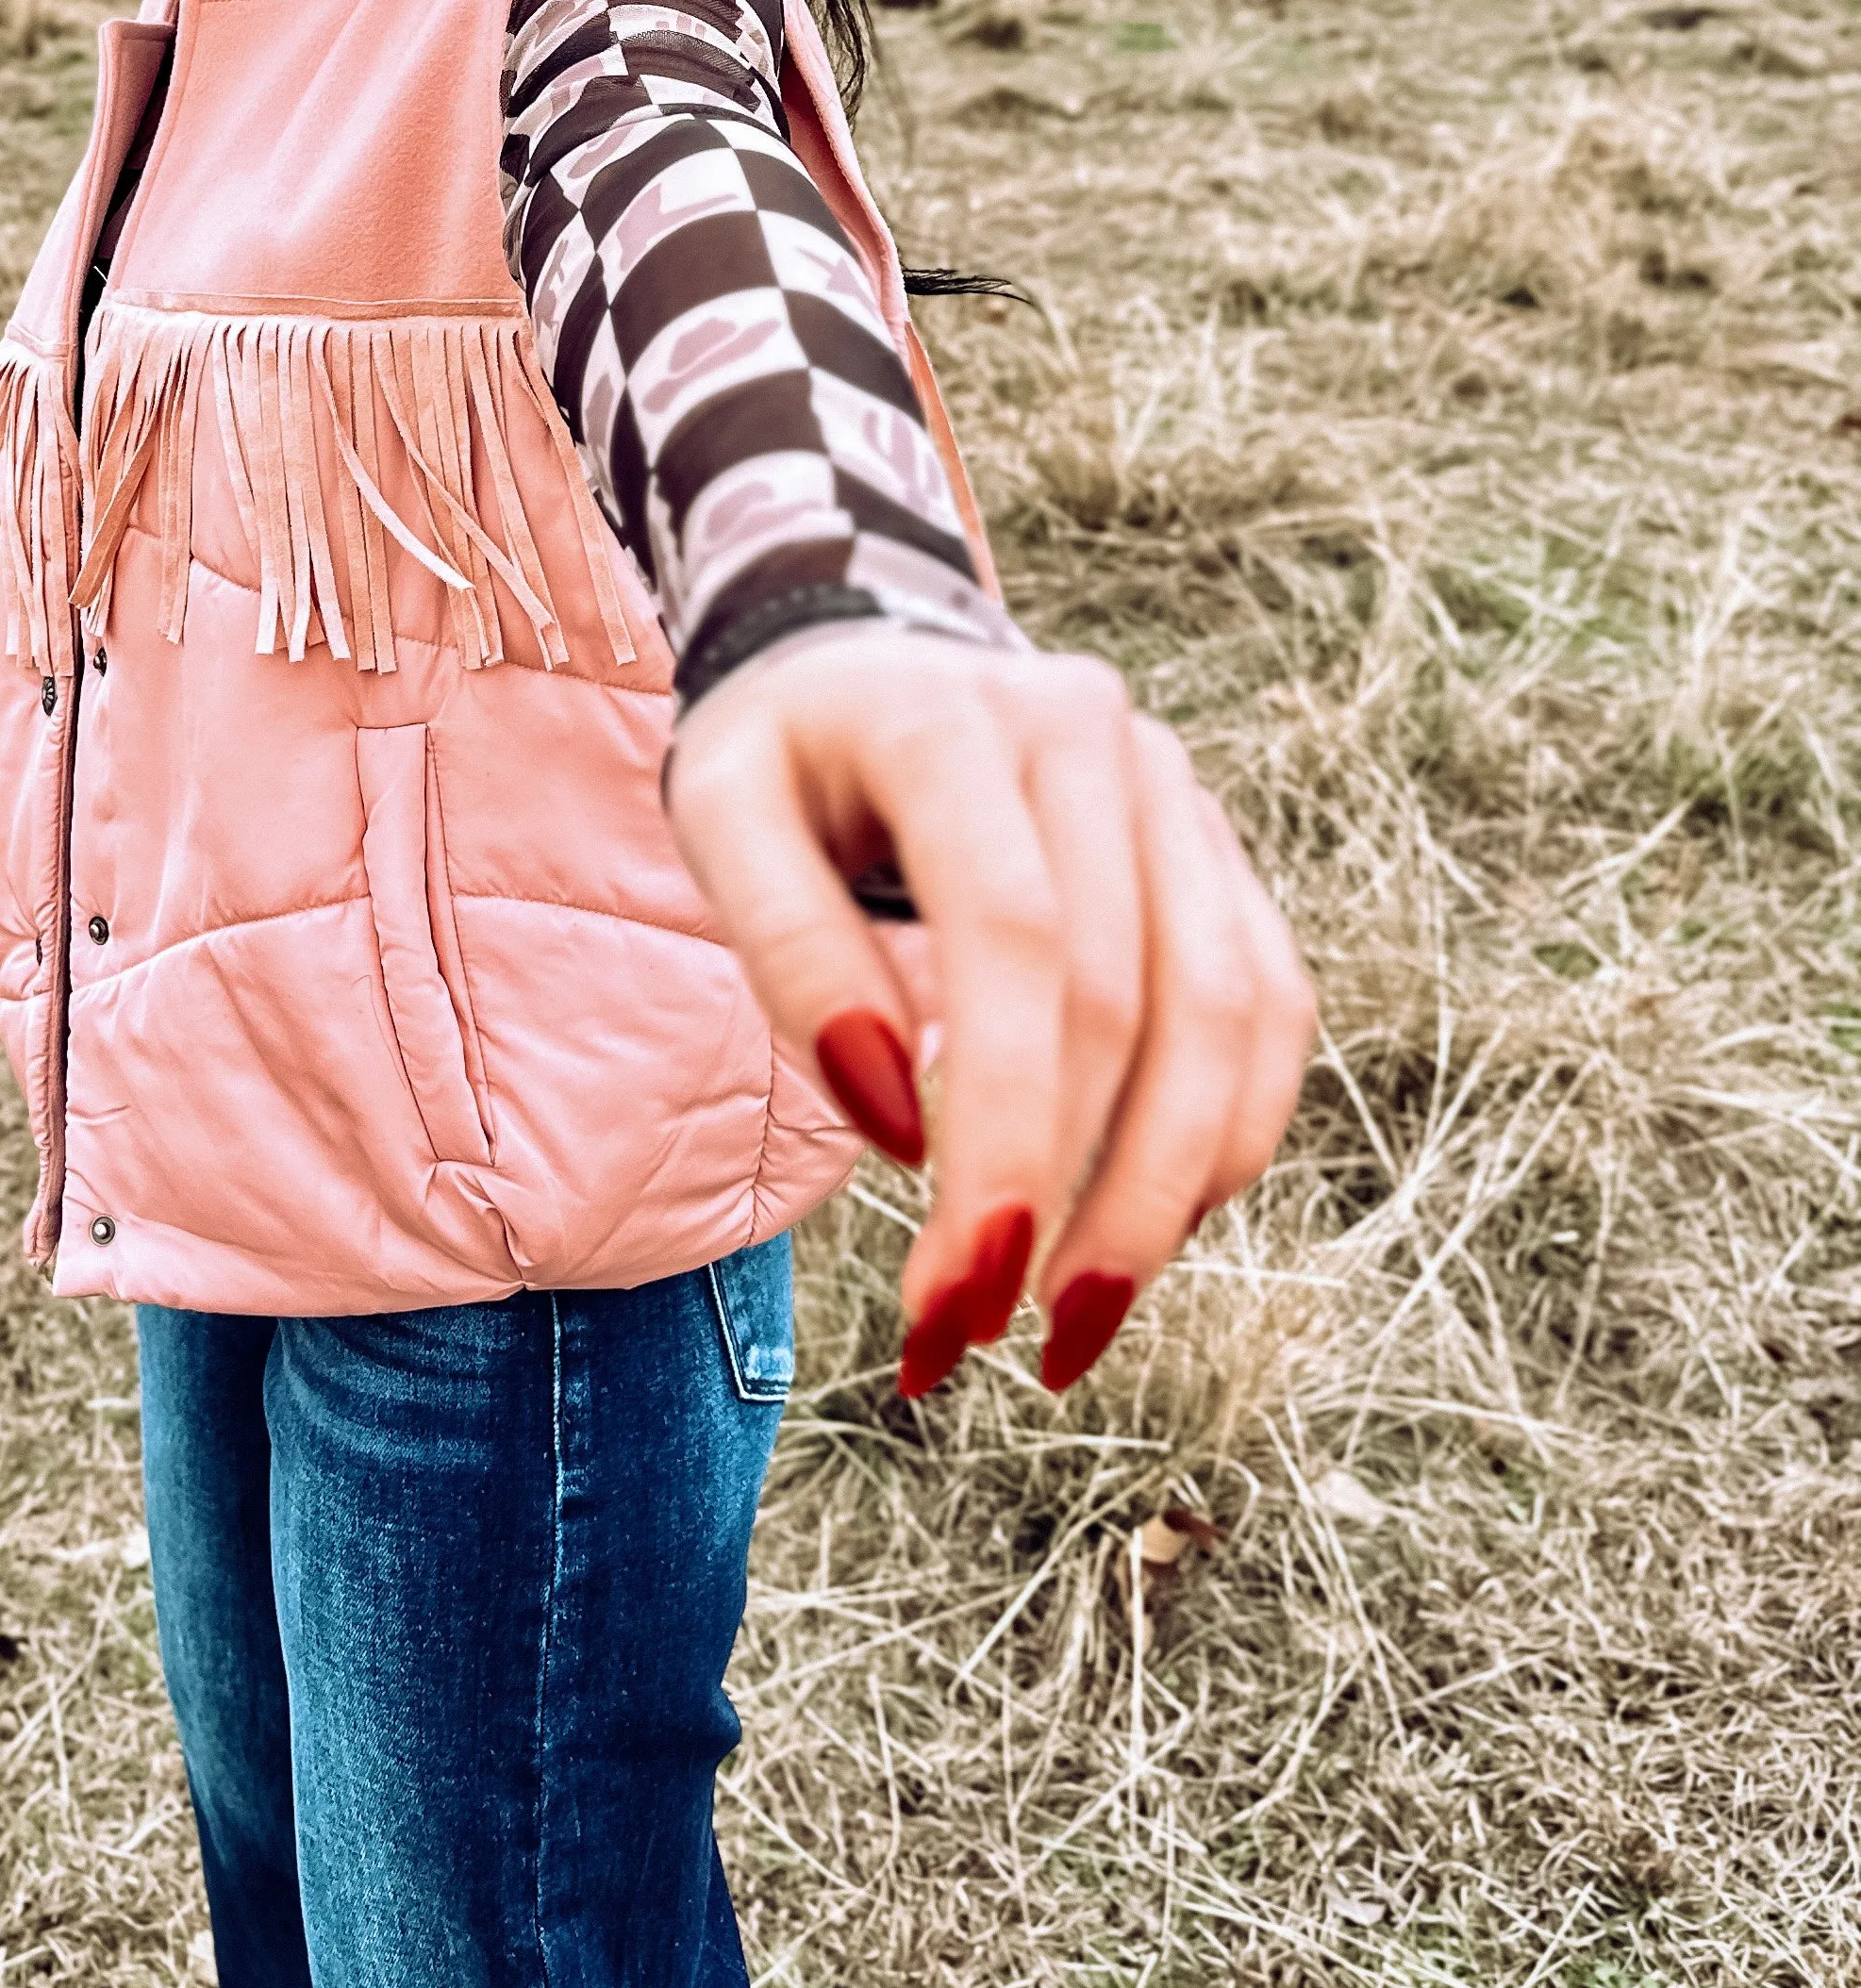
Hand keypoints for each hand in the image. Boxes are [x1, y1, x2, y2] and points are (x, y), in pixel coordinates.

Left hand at [663, 624, 1315, 1396]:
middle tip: (980, 1332)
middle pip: (1130, 999)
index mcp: (956, 720)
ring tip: (1070, 1324)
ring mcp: (1175, 789)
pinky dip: (1225, 1136)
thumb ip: (789, 951)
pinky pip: (1267, 1007)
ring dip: (1165, 1195)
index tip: (961, 1280)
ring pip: (1231, 1016)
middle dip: (1072, 1196)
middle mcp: (1093, 737)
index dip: (1008, 1125)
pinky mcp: (1218, 850)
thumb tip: (898, 1117)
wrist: (866, 656)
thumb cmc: (781, 761)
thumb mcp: (719, 817)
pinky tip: (1142, 1228)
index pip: (1020, 944)